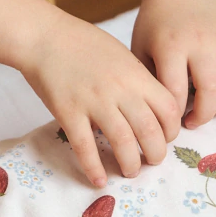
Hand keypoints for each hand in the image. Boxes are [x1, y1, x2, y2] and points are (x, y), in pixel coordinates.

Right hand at [22, 10, 181, 185]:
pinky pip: (85, 147)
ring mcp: (93, 102)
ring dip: (130, 164)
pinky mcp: (68, 112)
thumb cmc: (82, 43)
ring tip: (129, 171)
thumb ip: (137, 81)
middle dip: (155, 154)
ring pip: (122, 143)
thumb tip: (149, 110)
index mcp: (135, 74)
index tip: (165, 138)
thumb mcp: (120, 55)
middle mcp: (119, 90)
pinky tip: (98, 180)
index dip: (171, 130)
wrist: (43, 36)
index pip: (168, 109)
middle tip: (151, 162)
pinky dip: (94, 168)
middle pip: (150, 131)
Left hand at [132, 0, 215, 127]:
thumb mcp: (140, 48)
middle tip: (192, 122)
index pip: (176, 91)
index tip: (170, 121)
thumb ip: (148, 79)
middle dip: (202, 116)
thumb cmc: (156, 24)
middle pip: (211, 91)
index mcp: (171, 46)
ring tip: (208, 110)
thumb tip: (156, 115)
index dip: (174, 114)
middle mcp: (201, 43)